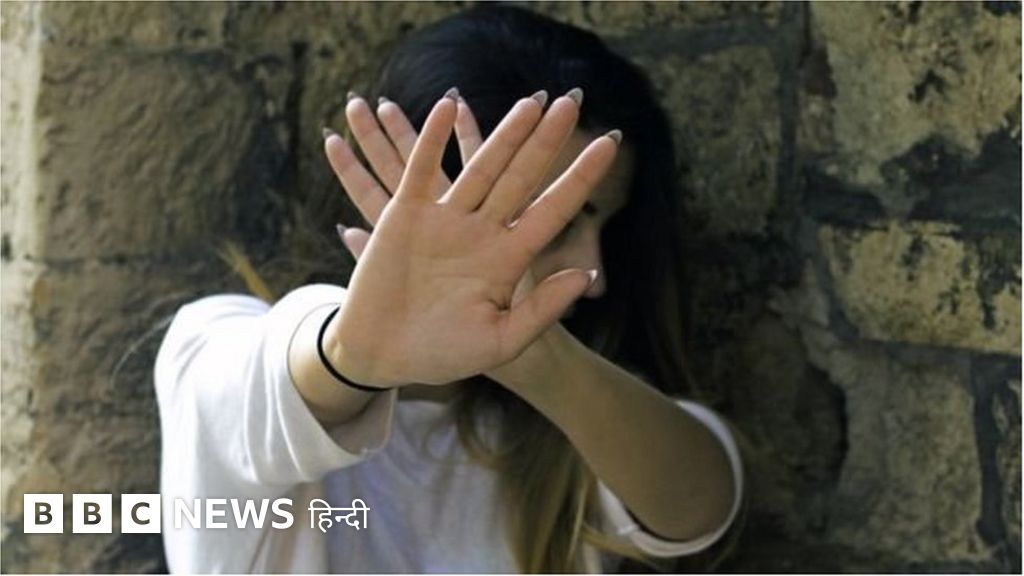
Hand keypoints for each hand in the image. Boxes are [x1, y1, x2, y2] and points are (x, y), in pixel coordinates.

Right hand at [324, 89, 618, 386]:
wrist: (381, 356)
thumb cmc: (442, 354)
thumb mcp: (500, 341)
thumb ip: (542, 310)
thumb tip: (586, 275)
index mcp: (508, 259)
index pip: (553, 210)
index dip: (581, 178)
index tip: (610, 145)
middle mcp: (482, 231)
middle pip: (522, 177)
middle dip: (546, 141)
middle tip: (571, 102)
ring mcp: (445, 219)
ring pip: (481, 166)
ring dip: (505, 134)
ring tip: (530, 101)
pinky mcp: (405, 214)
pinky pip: (421, 169)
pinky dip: (433, 138)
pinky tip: (447, 104)